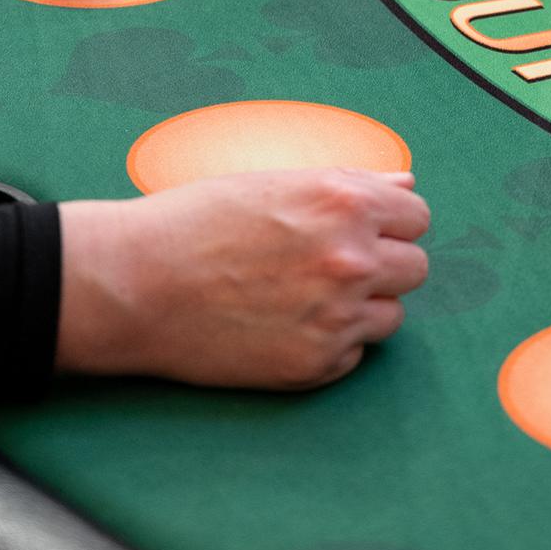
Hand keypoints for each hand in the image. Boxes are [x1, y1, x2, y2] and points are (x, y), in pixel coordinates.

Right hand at [56, 168, 429, 388]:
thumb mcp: (275, 183)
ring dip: (361, 307)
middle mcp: (351, 259)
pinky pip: (353, 354)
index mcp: (344, 202)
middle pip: (415, 267)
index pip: (416, 216)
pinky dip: (330, 343)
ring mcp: (337, 317)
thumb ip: (351, 184)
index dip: (389, 222)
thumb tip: (405, 184)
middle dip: (383, 264)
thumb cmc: (196, 222)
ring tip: (301, 296)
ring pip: (391, 315)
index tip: (361, 229)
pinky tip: (282, 324)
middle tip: (329, 264)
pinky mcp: (315, 366)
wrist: (135, 284)